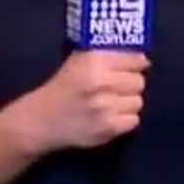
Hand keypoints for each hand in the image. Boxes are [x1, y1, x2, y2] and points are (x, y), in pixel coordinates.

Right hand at [22, 50, 147, 151]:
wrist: (43, 120)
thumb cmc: (63, 86)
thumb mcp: (79, 60)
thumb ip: (108, 54)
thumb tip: (140, 57)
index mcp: (95, 61)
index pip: (135, 59)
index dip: (137, 63)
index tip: (135, 66)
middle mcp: (102, 82)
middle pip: (139, 81)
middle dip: (131, 83)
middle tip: (120, 87)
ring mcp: (106, 107)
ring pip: (138, 102)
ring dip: (128, 102)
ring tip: (113, 102)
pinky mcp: (109, 128)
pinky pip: (134, 120)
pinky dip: (125, 119)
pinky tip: (111, 116)